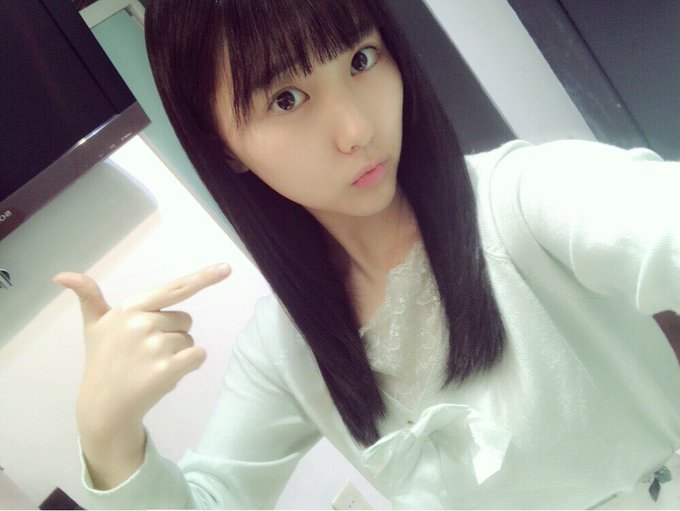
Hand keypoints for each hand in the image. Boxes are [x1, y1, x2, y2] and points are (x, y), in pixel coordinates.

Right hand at [53, 263, 231, 437]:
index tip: (227, 268)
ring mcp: (154, 346)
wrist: (103, 406)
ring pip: (190, 340)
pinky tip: (166, 374)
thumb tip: (61, 275)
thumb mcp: (94, 326)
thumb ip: (88, 298)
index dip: (203, 277)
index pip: (175, 289)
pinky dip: (190, 365)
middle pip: (185, 320)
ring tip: (150, 366)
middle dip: (172, 335)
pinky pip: (197, 356)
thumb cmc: (103, 361)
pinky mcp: (166, 369)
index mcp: (130, 308)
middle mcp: (142, 322)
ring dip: (177, 353)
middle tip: (146, 352)